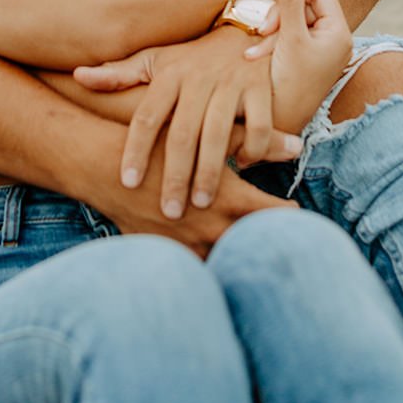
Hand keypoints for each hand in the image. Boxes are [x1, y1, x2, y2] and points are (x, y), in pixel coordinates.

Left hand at [75, 26, 302, 219]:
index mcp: (169, 75)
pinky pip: (259, 126)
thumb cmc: (191, 56)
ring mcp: (231, 83)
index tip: (127, 183)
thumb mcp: (155, 60)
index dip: (135, 150)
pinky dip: (253, 149)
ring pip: (218, 133)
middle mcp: (198, 79)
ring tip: (200, 203)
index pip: (146, 117)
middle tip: (169, 212)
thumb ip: (119, 75)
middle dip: (175, 175)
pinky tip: (242, 165)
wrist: (241, 30)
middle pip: (182, 133)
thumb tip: (79, 76)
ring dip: (210, 172)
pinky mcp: (261, 88)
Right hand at [94, 142, 296, 258]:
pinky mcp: (170, 255)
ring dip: (240, 255)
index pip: (275, 216)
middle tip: (283, 238)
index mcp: (230, 200)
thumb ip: (256, 141)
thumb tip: (296, 143)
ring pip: (228, 262)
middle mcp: (214, 228)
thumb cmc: (161, 144)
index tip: (295, 212)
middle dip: (270, 241)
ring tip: (251, 249)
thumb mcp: (210, 134)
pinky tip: (215, 255)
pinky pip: (198, 268)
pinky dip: (209, 262)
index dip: (289, 215)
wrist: (106, 169)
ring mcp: (190, 247)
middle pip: (257, 246)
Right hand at [244, 0, 352, 117]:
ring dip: (271, 32)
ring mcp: (318, 51)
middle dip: (279, 16)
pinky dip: (271, 43)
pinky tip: (255, 56)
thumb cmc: (289, 83)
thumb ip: (289, 1)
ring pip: (291, 23)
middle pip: (304, 8)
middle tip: (262, 29)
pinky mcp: (302, 59)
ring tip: (254, 49)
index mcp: (339, 34)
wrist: (279, 123)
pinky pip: (287, 39)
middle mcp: (332, 41)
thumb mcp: (289, 37)